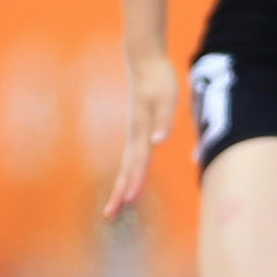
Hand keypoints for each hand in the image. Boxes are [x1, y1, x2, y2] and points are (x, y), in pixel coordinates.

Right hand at [104, 50, 174, 219]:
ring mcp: (134, 133)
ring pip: (127, 166)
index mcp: (142, 131)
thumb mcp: (166, 98)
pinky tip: (130, 180)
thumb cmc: (158, 79)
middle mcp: (135, 135)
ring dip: (121, 187)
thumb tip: (158, 142)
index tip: (129, 200)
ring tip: (116, 205)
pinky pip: (132, 158)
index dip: (134, 181)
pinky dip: (129, 173)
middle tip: (110, 214)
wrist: (145, 61)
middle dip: (119, 193)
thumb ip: (162, 120)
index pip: (138, 162)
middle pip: (126, 169)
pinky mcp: (137, 130)